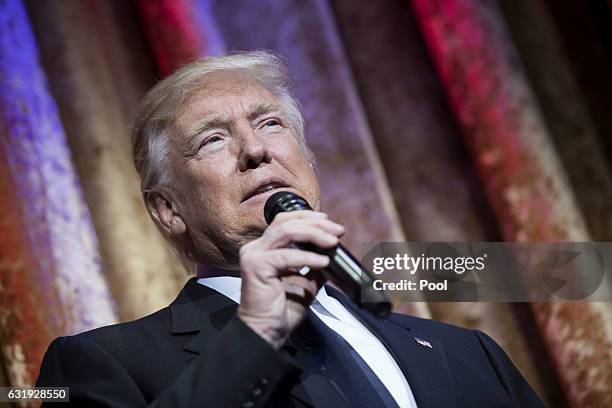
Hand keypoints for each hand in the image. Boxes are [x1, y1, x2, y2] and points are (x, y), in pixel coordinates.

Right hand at [237, 210, 344, 348]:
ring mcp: (253, 255)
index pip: (285, 221)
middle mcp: (256, 248)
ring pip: (286, 231)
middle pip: (287, 222)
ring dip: (313, 234)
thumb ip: (314, 266)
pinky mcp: (255, 266)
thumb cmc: (281, 310)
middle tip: (337, 231)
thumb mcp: (305, 283)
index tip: (330, 223)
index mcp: (265, 248)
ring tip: (332, 242)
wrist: (266, 332)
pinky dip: (308, 257)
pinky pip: (286, 256)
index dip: (308, 217)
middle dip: (316, 224)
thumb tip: (332, 254)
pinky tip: (322, 262)